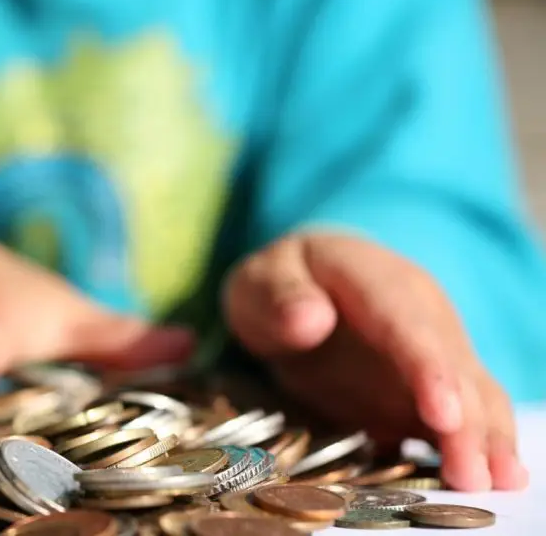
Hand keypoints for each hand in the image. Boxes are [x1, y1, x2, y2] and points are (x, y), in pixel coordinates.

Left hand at [223, 233, 527, 491]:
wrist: (300, 285)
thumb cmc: (278, 282)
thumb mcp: (261, 280)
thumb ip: (281, 297)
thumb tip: (308, 319)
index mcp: (375, 278)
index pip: (405, 322)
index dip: (427, 368)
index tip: (444, 414)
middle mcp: (420, 311)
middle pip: (450, 365)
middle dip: (467, 421)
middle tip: (473, 475)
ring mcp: (433, 348)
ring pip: (472, 390)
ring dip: (486, 436)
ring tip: (497, 482)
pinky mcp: (434, 385)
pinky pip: (466, 412)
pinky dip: (483, 442)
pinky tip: (497, 476)